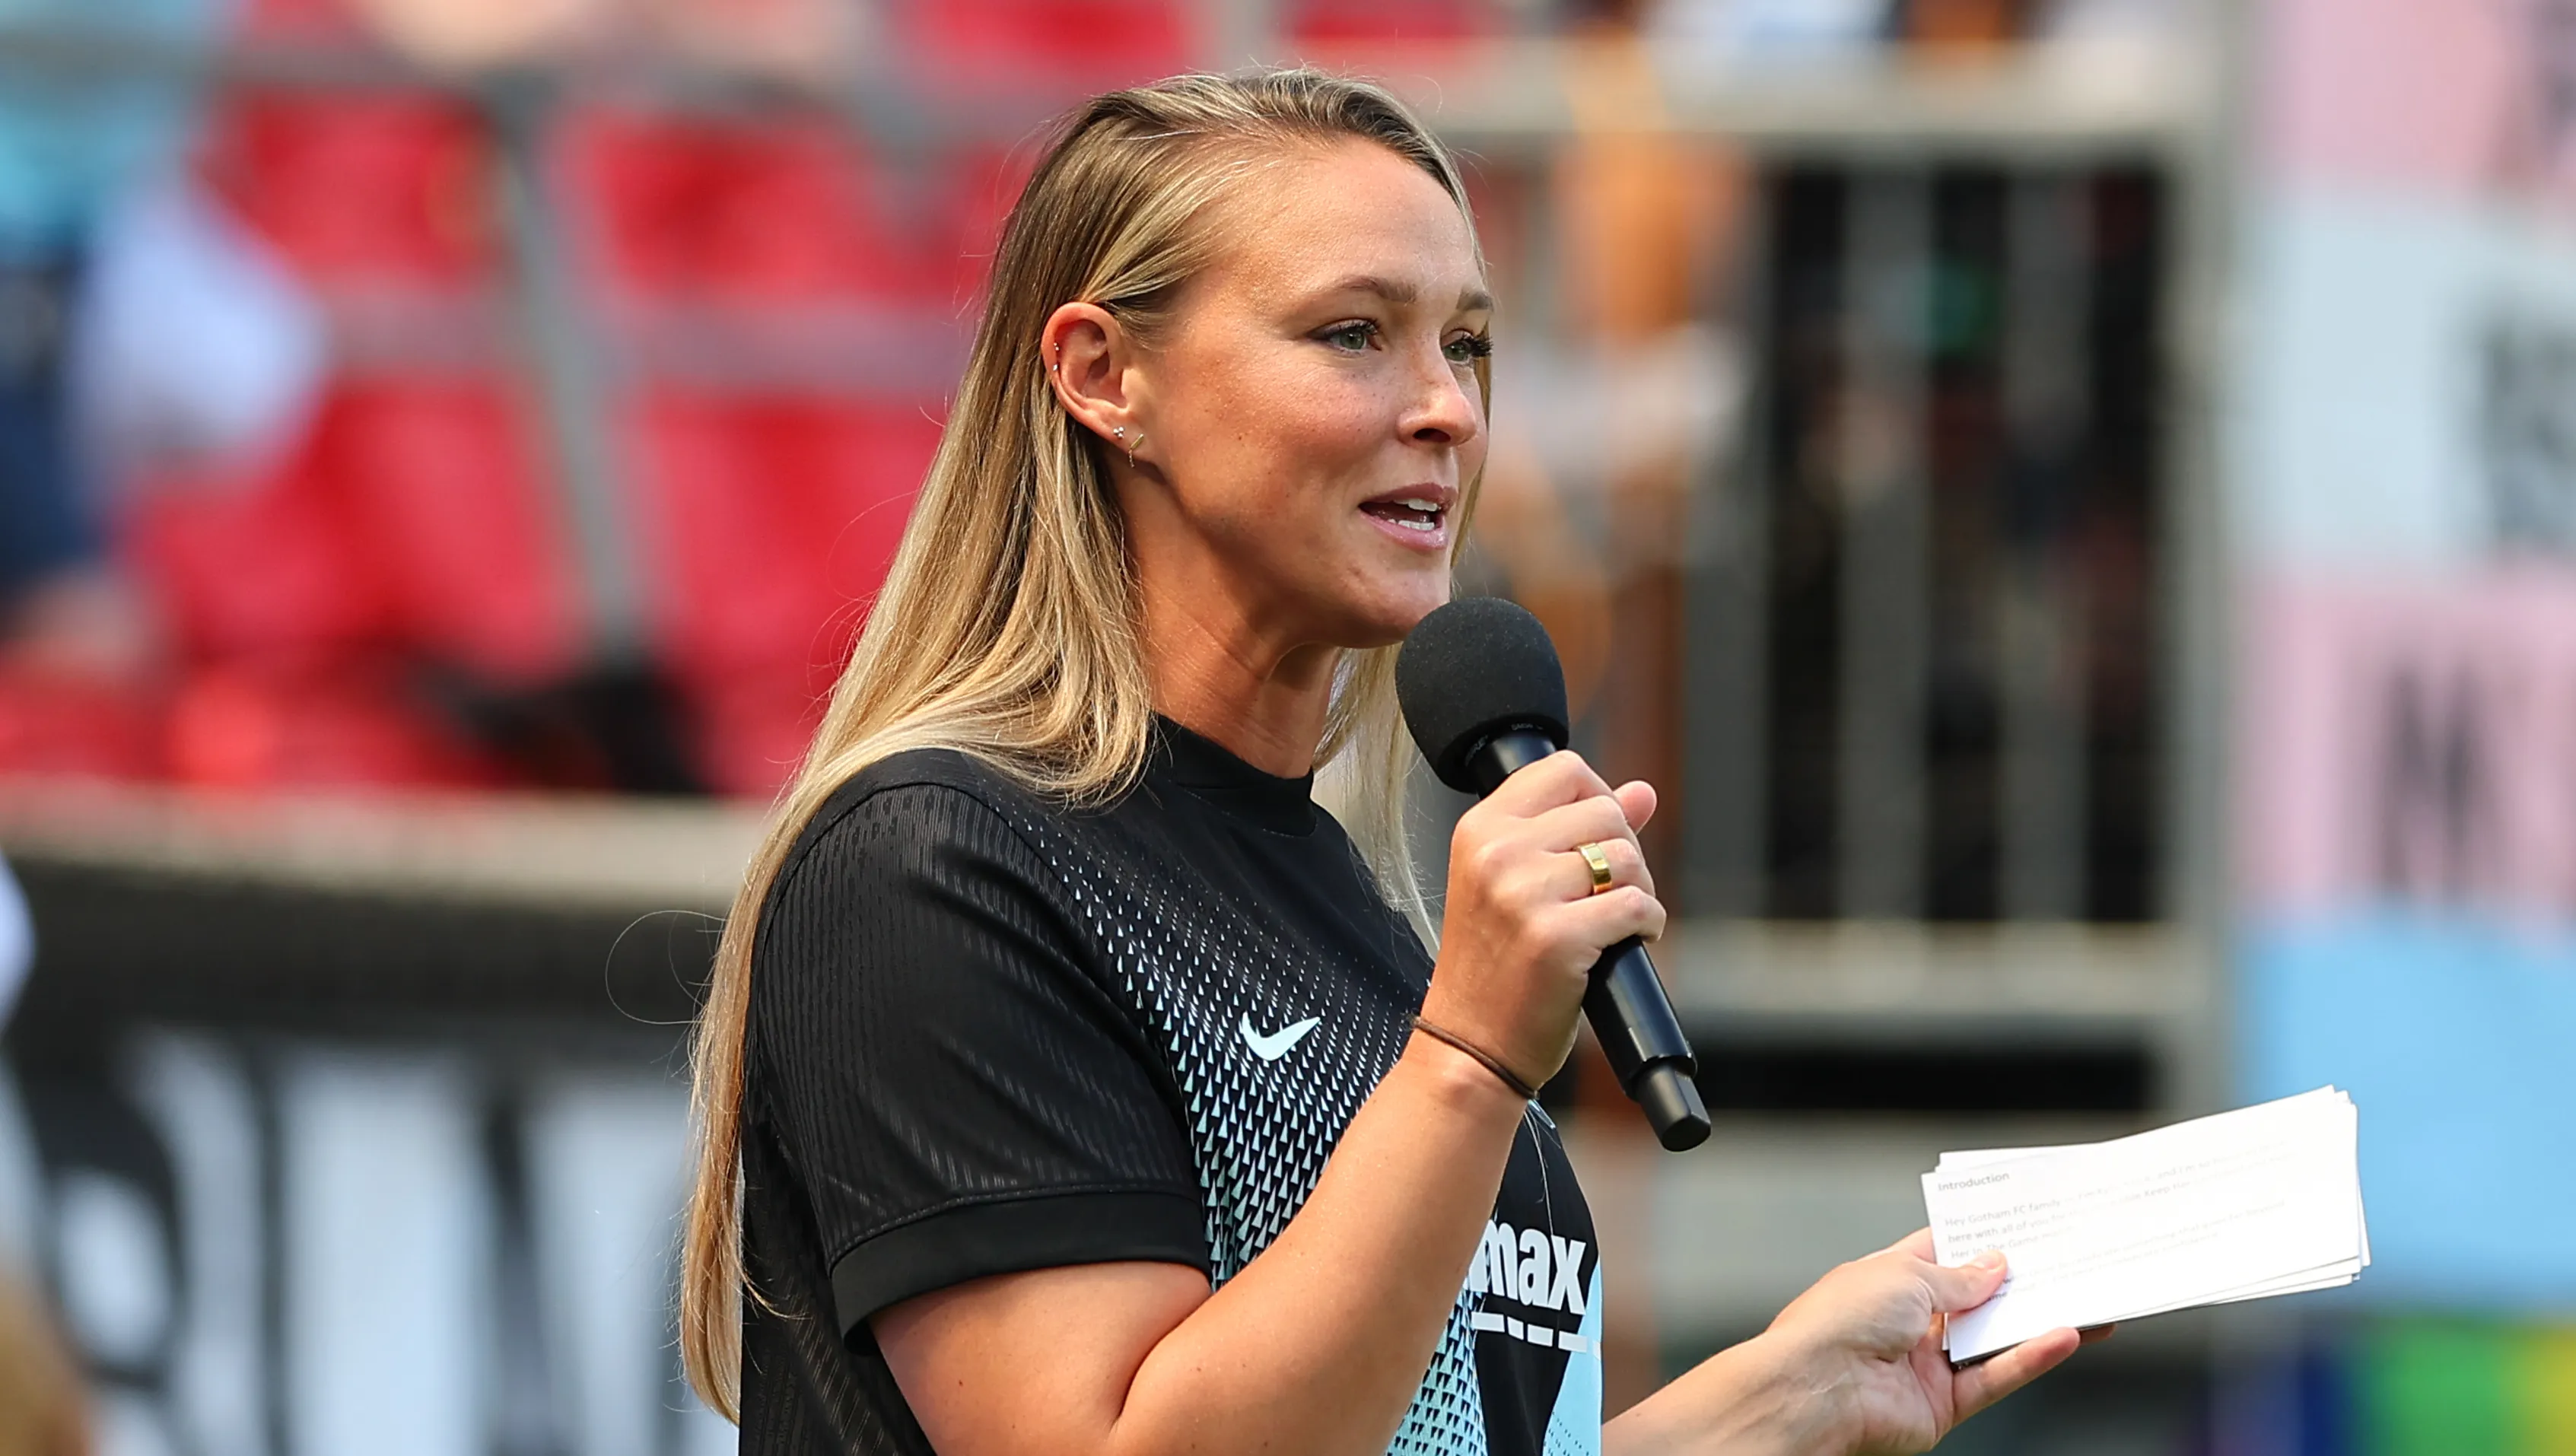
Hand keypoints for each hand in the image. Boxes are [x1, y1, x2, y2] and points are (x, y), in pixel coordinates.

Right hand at [1421, 751, 1661, 1091]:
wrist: (1471, 1045)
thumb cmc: (1495, 967)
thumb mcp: (1516, 883)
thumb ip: (1575, 829)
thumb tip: (1642, 792)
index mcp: (1480, 829)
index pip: (1564, 770)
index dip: (1598, 799)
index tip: (1596, 841)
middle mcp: (1496, 852)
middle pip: (1605, 812)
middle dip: (1624, 852)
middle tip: (1607, 894)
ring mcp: (1524, 894)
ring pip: (1625, 858)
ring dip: (1638, 890)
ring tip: (1614, 921)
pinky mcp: (1556, 938)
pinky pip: (1636, 905)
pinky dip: (1647, 925)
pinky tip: (1625, 943)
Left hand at [1761, 1230, 2102, 1454]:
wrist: (1815, 1391)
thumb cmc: (1839, 1321)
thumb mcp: (1906, 1276)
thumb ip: (1959, 1278)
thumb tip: (1994, 1264)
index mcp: (1887, 1279)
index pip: (1940, 1253)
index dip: (1980, 1242)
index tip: (2022, 1230)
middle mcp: (1907, 1321)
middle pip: (1975, 1300)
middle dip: (2019, 1286)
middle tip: (2067, 1267)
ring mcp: (1925, 1364)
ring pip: (1994, 1341)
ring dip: (2037, 1322)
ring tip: (2087, 1302)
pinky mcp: (1942, 1403)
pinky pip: (1995, 1377)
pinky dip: (2030, 1358)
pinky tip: (2064, 1337)